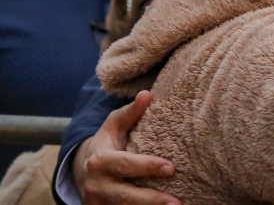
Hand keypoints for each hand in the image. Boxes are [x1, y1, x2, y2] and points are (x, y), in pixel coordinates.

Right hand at [74, 90, 180, 204]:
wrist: (82, 170)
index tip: (171, 168)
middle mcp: (97, 185)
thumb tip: (147, 94)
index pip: (125, 165)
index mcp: (100, 161)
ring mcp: (98, 202)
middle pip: (125, 195)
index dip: (147, 167)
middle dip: (151, 200)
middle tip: (176, 202)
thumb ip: (131, 112)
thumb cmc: (107, 143)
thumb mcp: (114, 126)